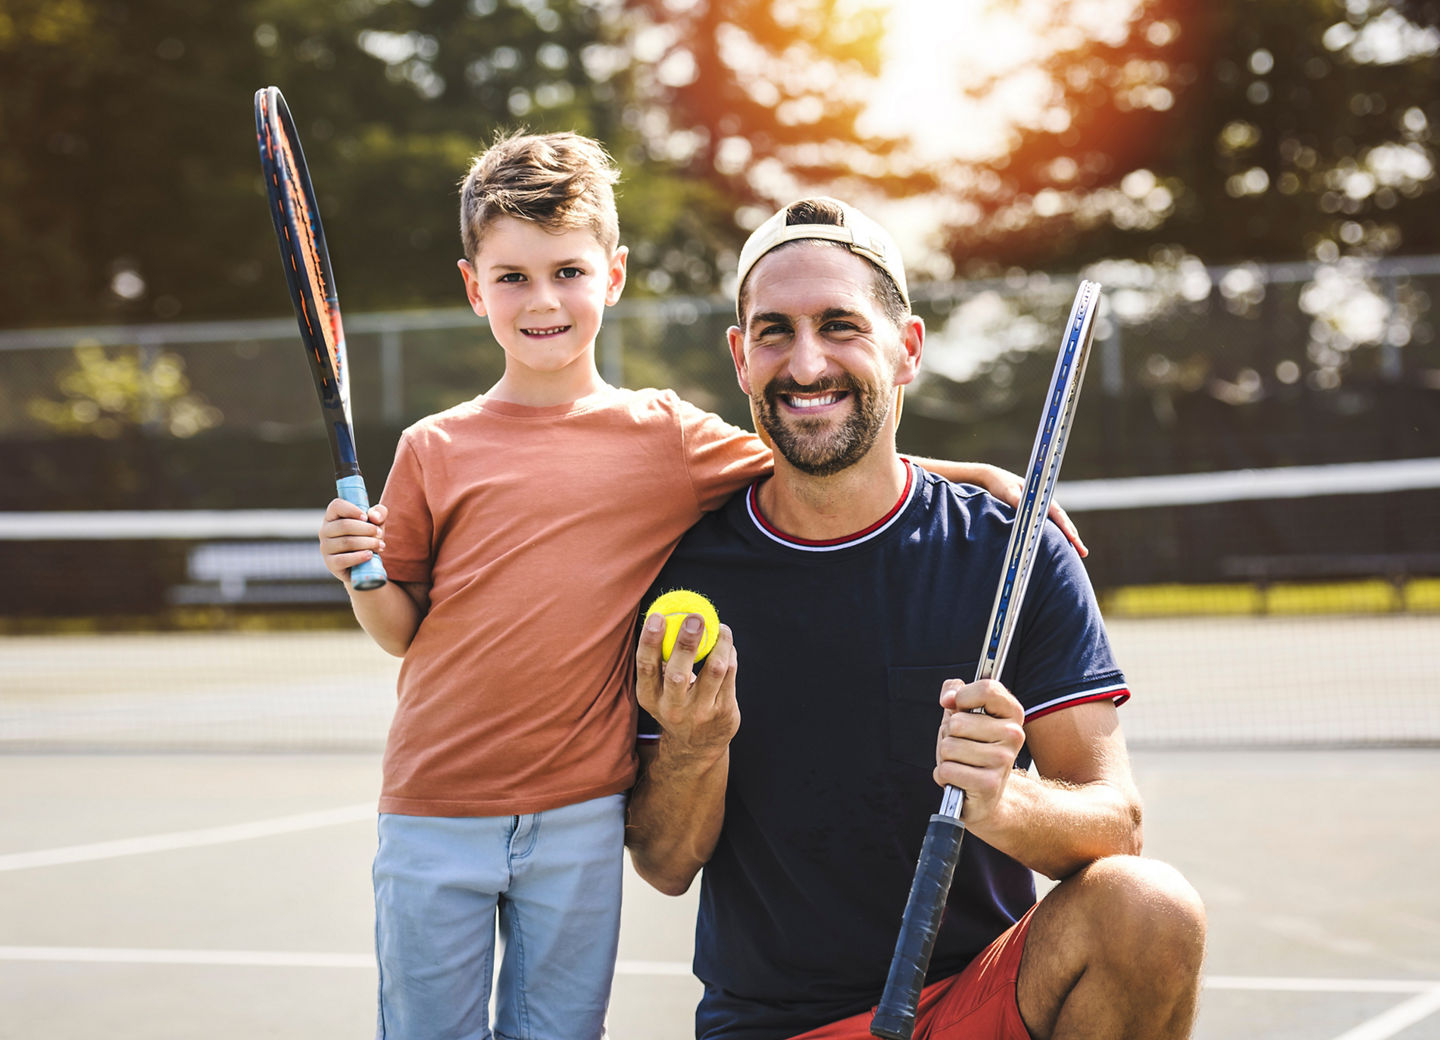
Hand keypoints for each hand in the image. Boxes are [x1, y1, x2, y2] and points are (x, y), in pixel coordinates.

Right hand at [318, 498, 386, 583]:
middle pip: (344, 525)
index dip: (352, 510)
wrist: (365, 564)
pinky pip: (343, 560)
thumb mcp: (377, 523)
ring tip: (380, 545)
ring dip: (368, 543)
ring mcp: (325, 548)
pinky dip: (359, 557)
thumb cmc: (368, 538)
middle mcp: (325, 531)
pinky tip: (370, 555)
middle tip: (379, 534)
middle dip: (367, 529)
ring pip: (347, 542)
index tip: (366, 517)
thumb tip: (374, 517)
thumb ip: (379, 514)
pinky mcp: (330, 564)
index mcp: (333, 516)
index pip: (336, 506)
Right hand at [636, 611, 739, 761]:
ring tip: (721, 627)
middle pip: (678, 673)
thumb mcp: (658, 691)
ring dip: (719, 643)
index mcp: (650, 698)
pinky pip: (730, 674)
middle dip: (686, 643)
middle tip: (695, 617)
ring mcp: (700, 713)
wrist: (696, 748)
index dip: (650, 641)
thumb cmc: (676, 704)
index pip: (646, 667)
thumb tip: (666, 614)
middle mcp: (672, 709)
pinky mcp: (724, 712)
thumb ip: (661, 660)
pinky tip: (727, 643)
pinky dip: (729, 653)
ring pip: (714, 671)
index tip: (658, 616)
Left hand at [933, 679, 1026, 826]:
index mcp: (1011, 712)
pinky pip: (947, 770)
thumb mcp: (962, 714)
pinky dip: (944, 776)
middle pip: (957, 722)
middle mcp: (1014, 734)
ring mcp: (1003, 760)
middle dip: (949, 736)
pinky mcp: (989, 784)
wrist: (985, 794)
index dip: (963, 696)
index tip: (959, 707)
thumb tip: (949, 698)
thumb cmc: (971, 749)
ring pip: (949, 747)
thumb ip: (955, 691)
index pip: (987, 688)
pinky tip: (959, 779)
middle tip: (962, 746)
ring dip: (945, 757)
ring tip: (961, 763)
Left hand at [971, 463, 1086, 556]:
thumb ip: (1017, 500)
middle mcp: (1045, 502)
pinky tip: (1063, 542)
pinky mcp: (1037, 511)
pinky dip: (1059, 532)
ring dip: (1069, 536)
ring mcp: (1042, 506)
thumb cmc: (1002, 485)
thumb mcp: (1008, 492)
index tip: (1075, 540)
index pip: (1058, 515)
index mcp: (1042, 497)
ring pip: (1060, 523)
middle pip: (1063, 521)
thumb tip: (1027, 511)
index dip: (1067, 529)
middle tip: (1084, 552)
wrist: (995, 478)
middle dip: (1074, 537)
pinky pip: (1052, 523)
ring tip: (1080, 551)